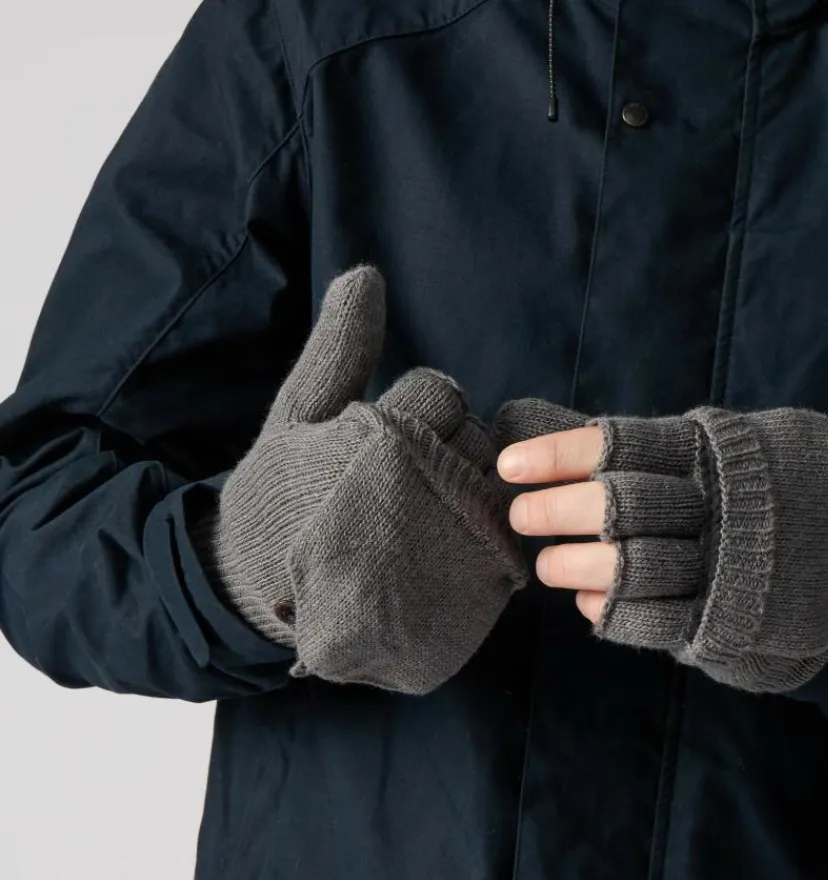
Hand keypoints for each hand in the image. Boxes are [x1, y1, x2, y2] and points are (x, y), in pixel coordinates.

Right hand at [194, 266, 526, 694]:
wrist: (263, 595)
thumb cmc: (280, 496)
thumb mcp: (297, 415)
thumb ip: (338, 349)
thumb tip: (366, 274)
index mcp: (386, 436)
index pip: (443, 394)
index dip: (414, 413)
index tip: (377, 446)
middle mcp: (430, 487)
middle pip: (476, 438)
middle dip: (442, 451)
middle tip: (391, 486)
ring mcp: (455, 542)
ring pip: (493, 486)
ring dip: (462, 495)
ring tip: (410, 522)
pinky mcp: (473, 588)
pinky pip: (504, 542)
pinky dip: (479, 541)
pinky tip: (432, 555)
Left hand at [492, 398, 827, 694]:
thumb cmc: (770, 499)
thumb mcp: (736, 453)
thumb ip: (667, 450)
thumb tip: (570, 453)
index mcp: (718, 454)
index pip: (623, 445)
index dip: (560, 455)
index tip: (511, 465)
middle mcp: (720, 507)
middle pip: (622, 505)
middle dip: (560, 510)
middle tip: (519, 514)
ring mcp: (726, 569)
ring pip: (632, 566)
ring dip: (575, 566)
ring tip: (545, 565)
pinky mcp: (726, 622)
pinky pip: (654, 621)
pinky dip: (613, 612)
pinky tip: (587, 602)